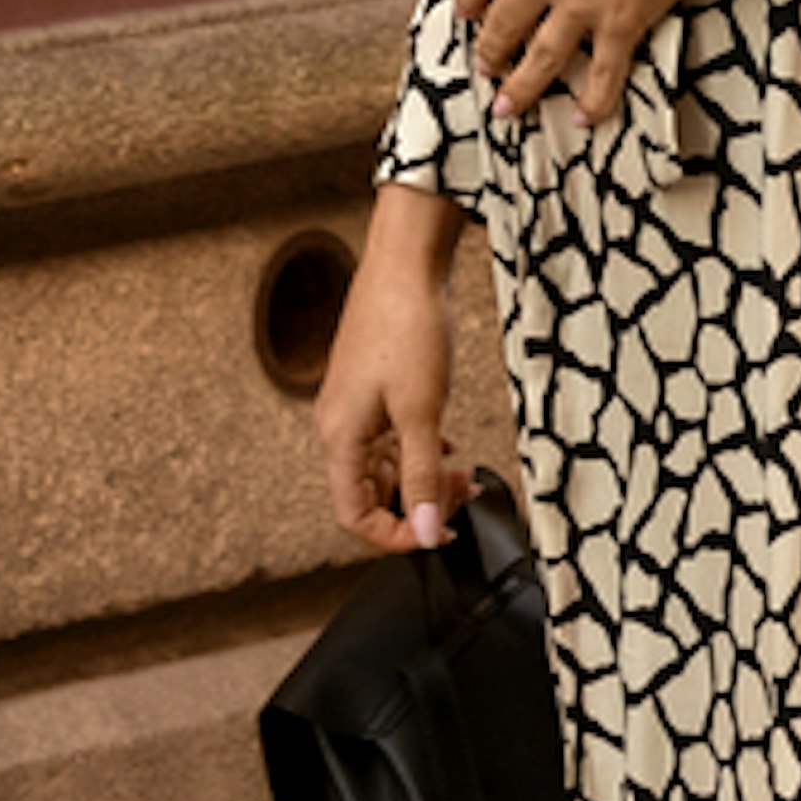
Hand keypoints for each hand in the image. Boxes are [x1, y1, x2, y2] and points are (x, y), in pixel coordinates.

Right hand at [317, 193, 470, 549]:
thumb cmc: (406, 327)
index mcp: (341, 437)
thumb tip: (428, 531)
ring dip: (422, 476)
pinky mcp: (372, 389)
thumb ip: (423, 475)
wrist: (405, 265)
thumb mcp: (422, 412)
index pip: (354, 514)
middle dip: (417, 503)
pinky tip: (445, 445)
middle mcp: (339, 426)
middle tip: (460, 495)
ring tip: (461, 472)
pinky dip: (419, 450)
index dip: (395, 535)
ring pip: (384, 466)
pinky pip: (390, 439)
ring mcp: (355, 407)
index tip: (437, 533)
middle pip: (371, 493)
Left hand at [455, 0, 751, 129]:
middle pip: (503, 22)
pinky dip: (594, 100)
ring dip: (521, 86)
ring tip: (508, 108)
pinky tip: (586, 120)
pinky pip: (603, 73)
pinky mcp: (623, 23)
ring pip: (540, 57)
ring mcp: (583, 4)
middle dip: (489, 48)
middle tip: (485, 64)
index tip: (467, 9)